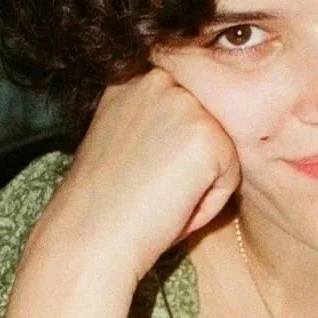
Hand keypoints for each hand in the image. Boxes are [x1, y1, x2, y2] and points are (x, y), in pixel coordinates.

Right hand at [39, 68, 240, 281]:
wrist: (88, 238)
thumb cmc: (102, 203)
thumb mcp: (119, 139)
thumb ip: (153, 121)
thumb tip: (187, 129)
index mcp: (132, 78)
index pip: (182, 112)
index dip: (167, 153)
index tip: (139, 173)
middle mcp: (159, 81)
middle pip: (204, 129)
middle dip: (186, 165)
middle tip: (147, 188)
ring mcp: (185, 104)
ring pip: (220, 152)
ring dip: (198, 184)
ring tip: (156, 198)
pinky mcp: (208, 134)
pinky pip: (229, 176)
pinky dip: (208, 204)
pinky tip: (172, 207)